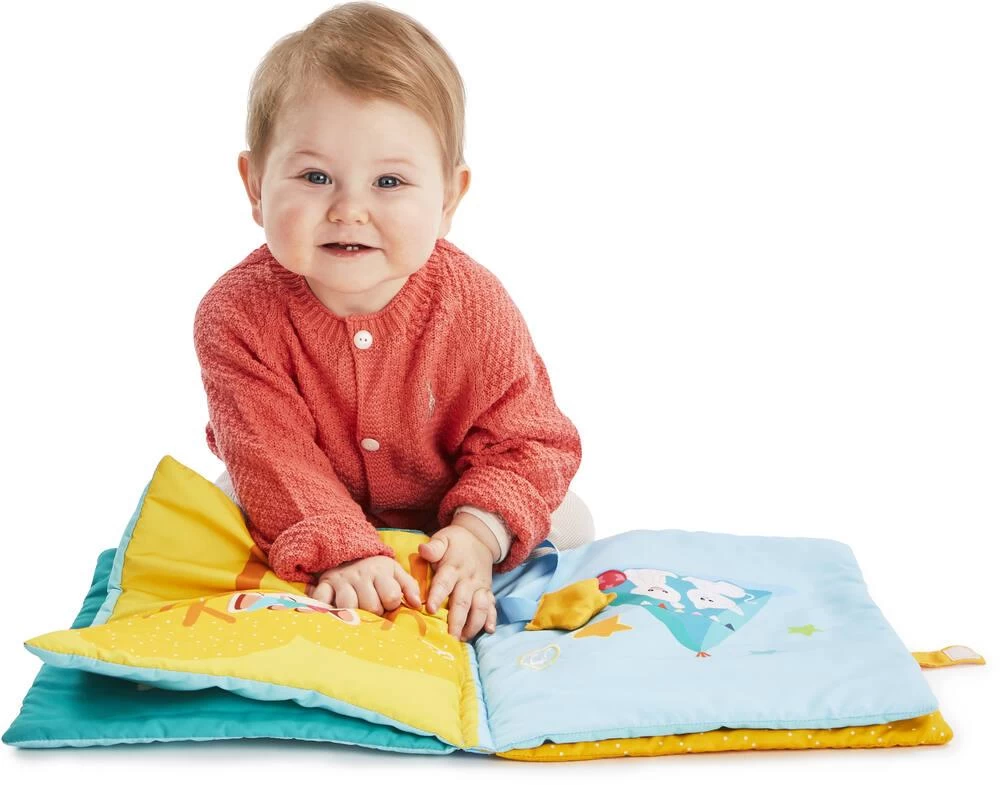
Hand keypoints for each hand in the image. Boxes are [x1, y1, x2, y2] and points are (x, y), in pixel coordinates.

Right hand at [307, 555, 421, 615]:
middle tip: (372, 613)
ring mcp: (341, 580)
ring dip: (353, 616)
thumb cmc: (375, 570)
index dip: (392, 605)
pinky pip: (322, 600)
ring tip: (357, 618)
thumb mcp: (395, 572)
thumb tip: (418, 605)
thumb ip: (409, 587)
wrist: (347, 554)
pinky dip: (325, 610)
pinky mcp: (324, 585)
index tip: (389, 606)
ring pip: (348, 605)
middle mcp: (360, 575)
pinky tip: (331, 616)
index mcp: (380, 571)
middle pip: (370, 605)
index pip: (391, 595)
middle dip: (374, 614)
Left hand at [418, 522, 496, 640]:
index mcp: (453, 567)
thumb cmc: (455, 542)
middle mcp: (468, 579)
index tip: (431, 609)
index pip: (444, 582)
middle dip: (456, 620)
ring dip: (473, 624)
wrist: (480, 538)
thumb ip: (434, 546)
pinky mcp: (488, 592)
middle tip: (449, 637)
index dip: (438, 595)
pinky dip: (492, 619)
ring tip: (463, 638)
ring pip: (479, 607)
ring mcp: (480, 587)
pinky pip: (492, 607)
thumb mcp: (444, 538)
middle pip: (463, 601)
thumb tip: (423, 550)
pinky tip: (488, 631)